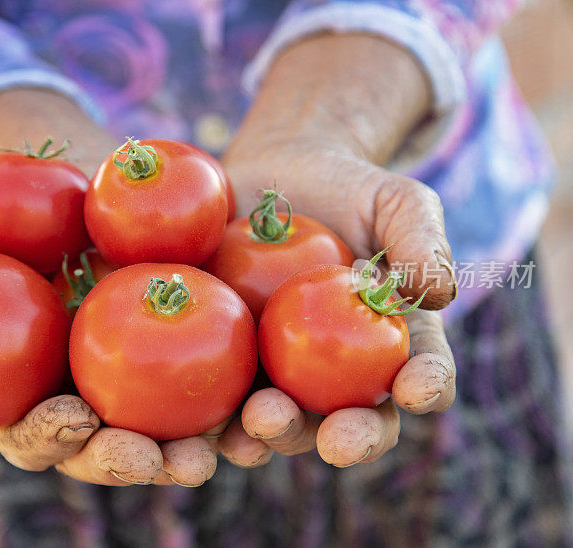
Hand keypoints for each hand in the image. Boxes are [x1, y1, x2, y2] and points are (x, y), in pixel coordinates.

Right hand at [0, 88, 220, 485]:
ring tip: (211, 452)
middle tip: (152, 458)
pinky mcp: (193, 370)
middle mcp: (83, 403)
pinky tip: (261, 412)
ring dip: (186, 455)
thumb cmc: (14, 214)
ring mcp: (139, 393)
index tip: (73, 419)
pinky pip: (218, 401)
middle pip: (101, 452)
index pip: (30, 432)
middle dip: (121, 461)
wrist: (86, 196)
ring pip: (164, 440)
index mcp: (26, 391)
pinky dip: (238, 413)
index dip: (45, 436)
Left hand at [217, 34, 456, 466]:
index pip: (420, 376)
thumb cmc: (347, 189)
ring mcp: (278, 370)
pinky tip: (198, 419)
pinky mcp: (224, 359)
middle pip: (348, 420)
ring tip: (259, 423)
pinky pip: (217, 393)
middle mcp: (337, 373)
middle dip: (346, 437)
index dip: (424, 388)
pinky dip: (209, 414)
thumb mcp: (395, 202)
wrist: (274, 175)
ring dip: (272, 434)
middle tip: (334, 438)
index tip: (416, 389)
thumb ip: (420, 241)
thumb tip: (438, 294)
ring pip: (280, 420)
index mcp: (390, 342)